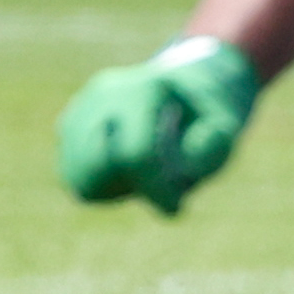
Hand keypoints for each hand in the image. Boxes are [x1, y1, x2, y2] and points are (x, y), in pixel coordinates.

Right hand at [57, 35, 260, 214]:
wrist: (184, 84)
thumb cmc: (206, 112)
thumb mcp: (226, 125)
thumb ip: (213, 147)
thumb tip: (179, 177)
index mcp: (144, 89)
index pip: (136, 153)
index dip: (154, 188)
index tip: (175, 209)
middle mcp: (103, 94)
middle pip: (96, 164)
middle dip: (131, 185)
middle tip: (161, 184)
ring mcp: (79, 108)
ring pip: (77, 174)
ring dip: (114, 186)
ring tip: (147, 173)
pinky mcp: (67, 126)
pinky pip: (73, 174)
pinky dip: (99, 183)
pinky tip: (128, 170)